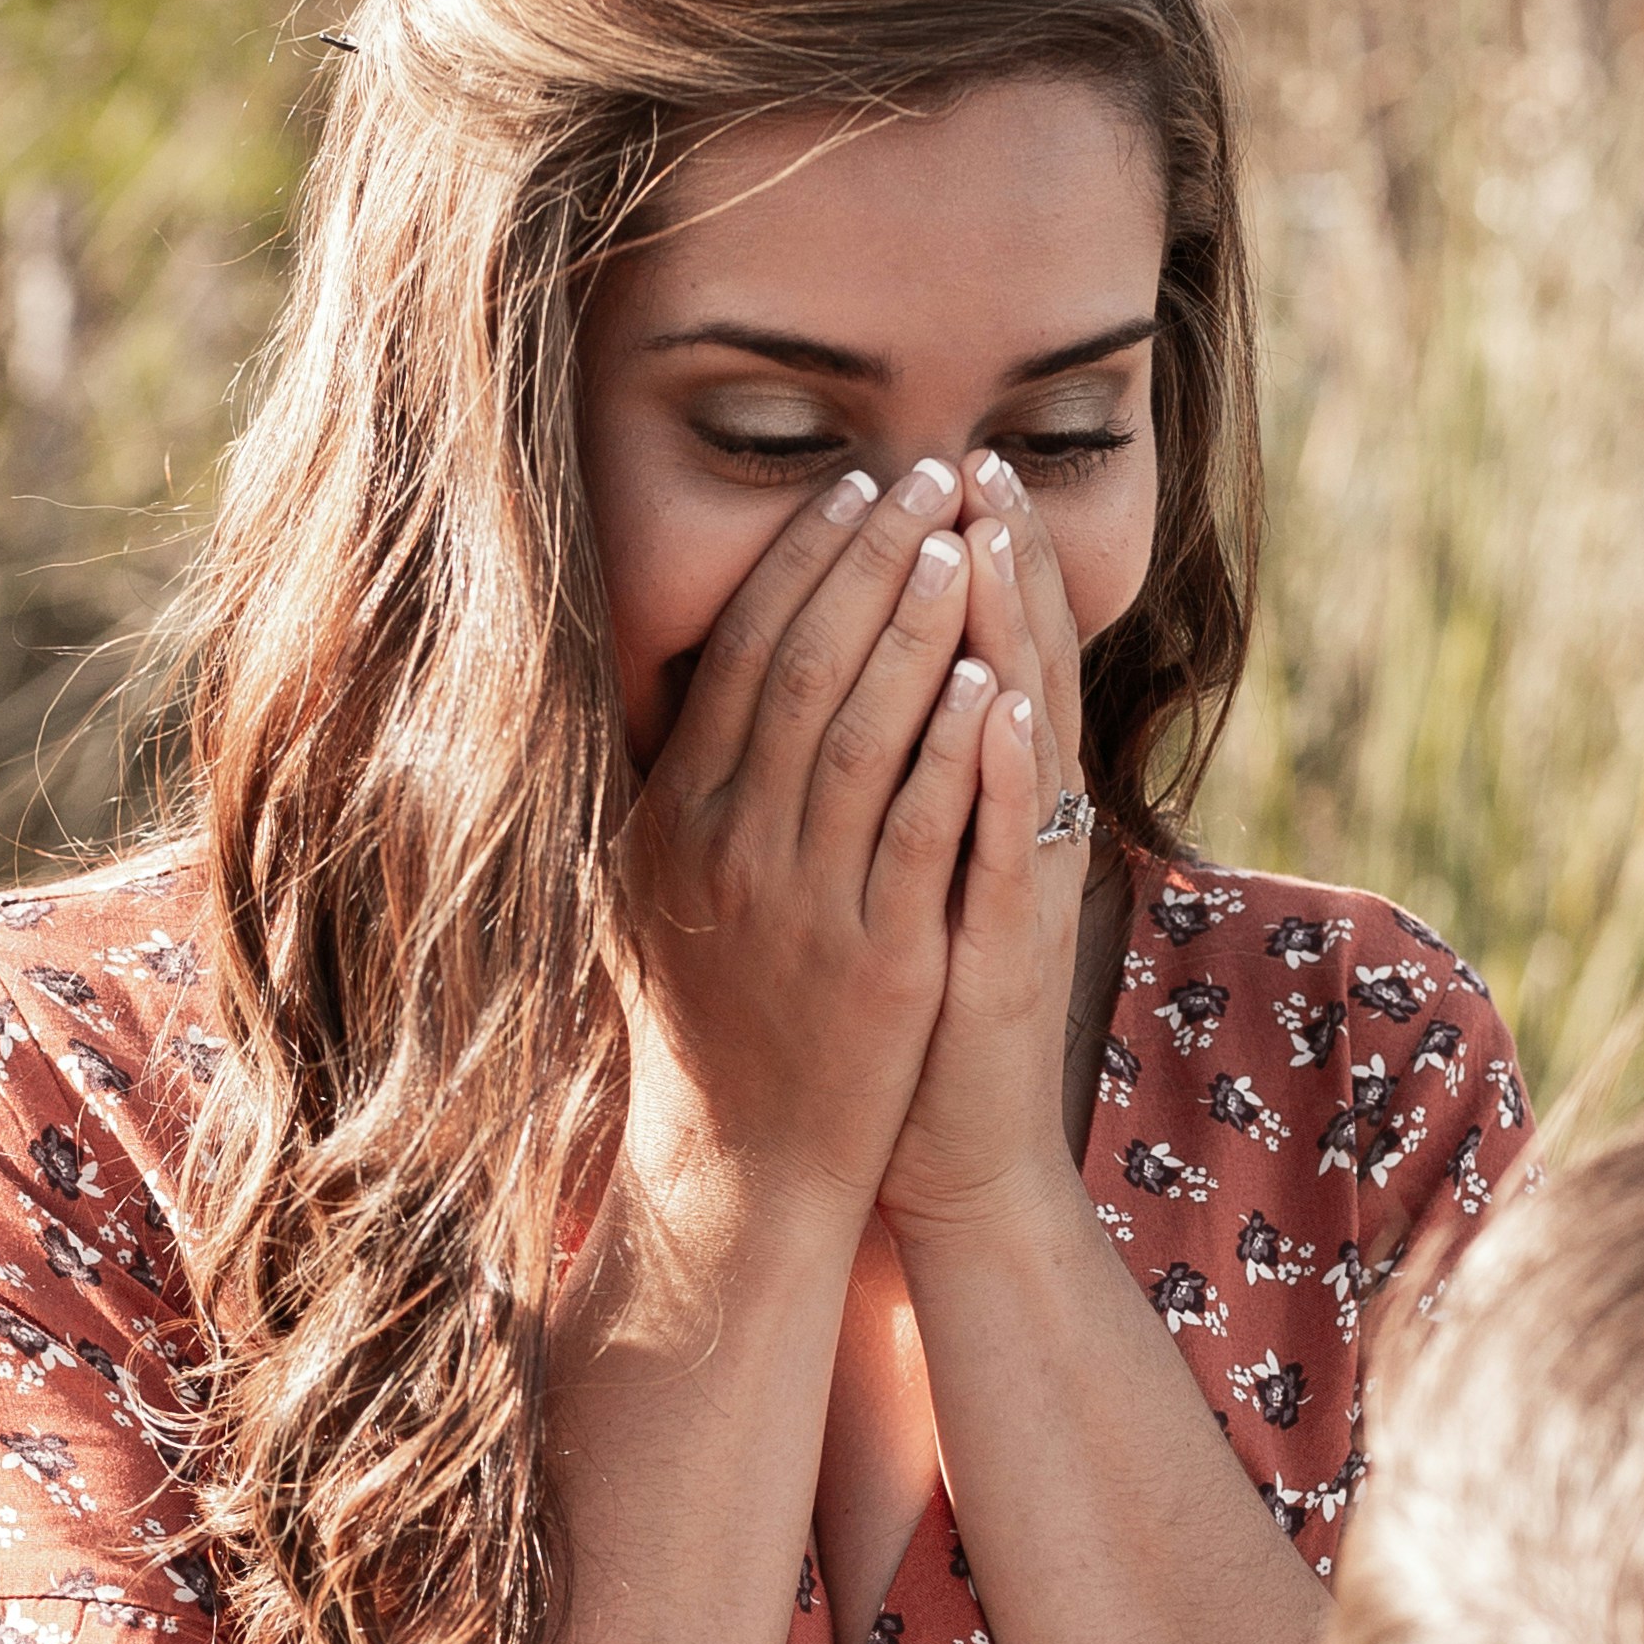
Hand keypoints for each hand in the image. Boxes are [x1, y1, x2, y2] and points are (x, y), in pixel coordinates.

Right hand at [617, 451, 1000, 1216]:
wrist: (738, 1167)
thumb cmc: (702, 1021)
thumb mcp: (651, 890)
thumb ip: (669, 785)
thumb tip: (673, 674)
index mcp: (676, 815)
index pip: (741, 653)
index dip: (800, 562)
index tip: (854, 488)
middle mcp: (730, 845)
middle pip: (805, 666)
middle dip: (871, 560)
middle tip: (929, 476)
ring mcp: (803, 900)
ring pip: (864, 730)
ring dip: (917, 626)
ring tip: (963, 543)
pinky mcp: (876, 959)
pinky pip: (922, 830)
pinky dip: (956, 751)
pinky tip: (991, 682)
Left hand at [876, 452, 1095, 1242]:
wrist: (949, 1159)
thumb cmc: (911, 1019)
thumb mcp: (900, 877)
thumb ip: (897, 785)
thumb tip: (862, 688)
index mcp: (988, 807)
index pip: (988, 656)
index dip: (977, 562)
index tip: (950, 465)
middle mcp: (1017, 833)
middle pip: (1020, 668)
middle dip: (1000, 563)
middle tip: (979, 460)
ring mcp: (1015, 890)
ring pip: (1020, 740)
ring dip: (1010, 637)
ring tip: (990, 537)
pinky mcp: (998, 954)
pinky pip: (1002, 849)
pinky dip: (998, 774)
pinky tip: (991, 702)